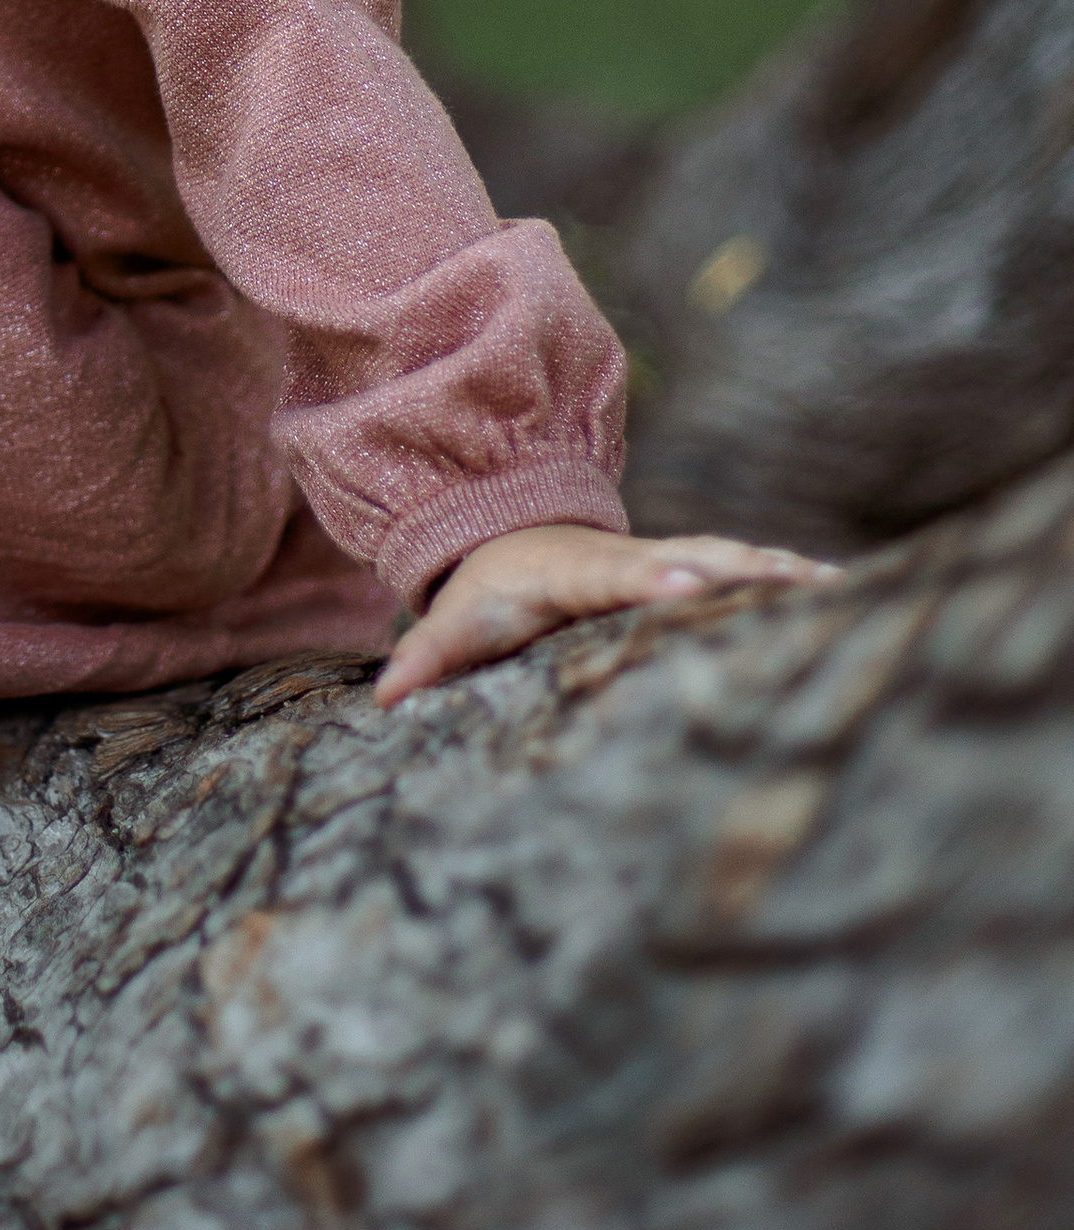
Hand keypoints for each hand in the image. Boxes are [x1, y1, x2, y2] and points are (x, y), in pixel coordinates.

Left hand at [373, 519, 841, 707]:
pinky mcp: (694, 565)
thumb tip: (386, 698)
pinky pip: (746, 568)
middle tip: (797, 582)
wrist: (518, 531)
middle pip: (694, 558)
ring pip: (731, 558)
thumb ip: (426, 657)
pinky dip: (790, 575)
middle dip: (741, 571)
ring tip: (841, 588)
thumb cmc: (491, 590)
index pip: (619, 574)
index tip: (685, 585)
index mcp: (579, 573)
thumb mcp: (458, 622)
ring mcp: (670, 556)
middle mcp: (635, 557)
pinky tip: (843, 589)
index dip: (652, 579)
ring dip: (780, 571)